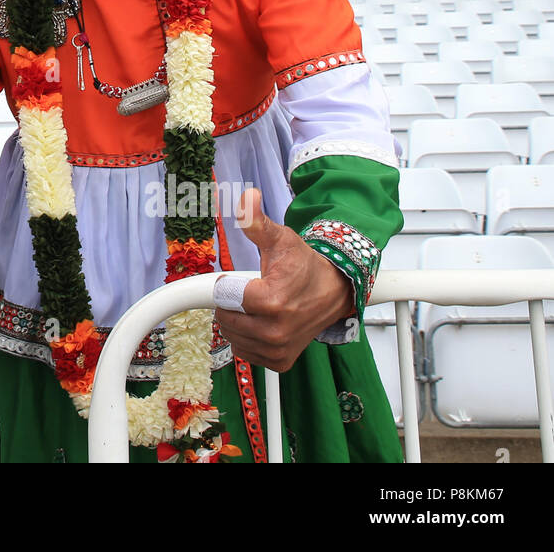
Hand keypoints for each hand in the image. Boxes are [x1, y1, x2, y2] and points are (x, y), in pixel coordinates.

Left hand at [215, 189, 354, 371]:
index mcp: (272, 301)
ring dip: (237, 320)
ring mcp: (278, 348)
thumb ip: (256, 221)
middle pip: (225, 318)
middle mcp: (276, 331)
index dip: (228, 284)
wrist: (335, 291)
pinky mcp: (280, 360)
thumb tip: (246, 198)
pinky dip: (247, 337)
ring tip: (258, 305)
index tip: (239, 279)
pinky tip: (261, 322)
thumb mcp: (280, 239)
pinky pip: (245, 350)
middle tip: (251, 291)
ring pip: (232, 335)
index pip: (223, 297)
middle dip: (231, 302)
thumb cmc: (305, 265)